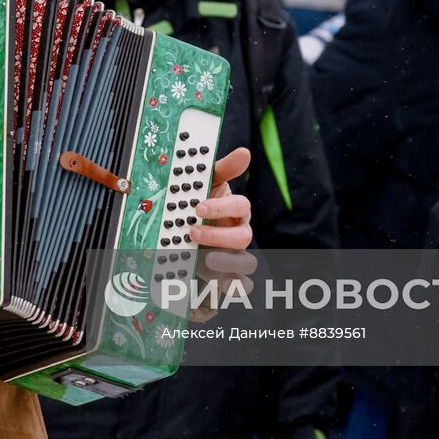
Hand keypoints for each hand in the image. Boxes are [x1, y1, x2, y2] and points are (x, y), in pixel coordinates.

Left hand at [187, 148, 255, 320]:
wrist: (191, 235)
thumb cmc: (202, 206)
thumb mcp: (207, 184)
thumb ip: (223, 169)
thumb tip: (244, 152)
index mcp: (236, 210)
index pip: (240, 205)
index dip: (221, 206)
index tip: (199, 207)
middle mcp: (240, 233)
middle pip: (242, 237)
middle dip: (218, 236)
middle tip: (193, 233)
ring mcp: (236, 256)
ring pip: (247, 263)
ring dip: (227, 263)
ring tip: (204, 260)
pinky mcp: (230, 276)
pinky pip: (243, 286)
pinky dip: (234, 286)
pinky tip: (218, 283)